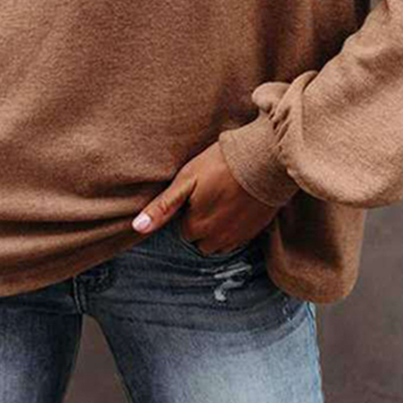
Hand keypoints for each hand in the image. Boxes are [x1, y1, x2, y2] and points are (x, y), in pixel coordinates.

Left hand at [131, 140, 278, 254]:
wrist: (266, 159)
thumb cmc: (221, 164)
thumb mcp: (187, 180)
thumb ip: (162, 207)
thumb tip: (137, 228)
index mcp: (196, 227)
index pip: (183, 229)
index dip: (188, 210)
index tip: (197, 192)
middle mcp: (217, 239)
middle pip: (201, 239)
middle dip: (202, 223)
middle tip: (211, 194)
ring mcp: (238, 237)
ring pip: (220, 242)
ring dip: (218, 228)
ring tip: (225, 200)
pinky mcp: (256, 231)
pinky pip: (239, 239)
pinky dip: (236, 227)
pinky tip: (239, 206)